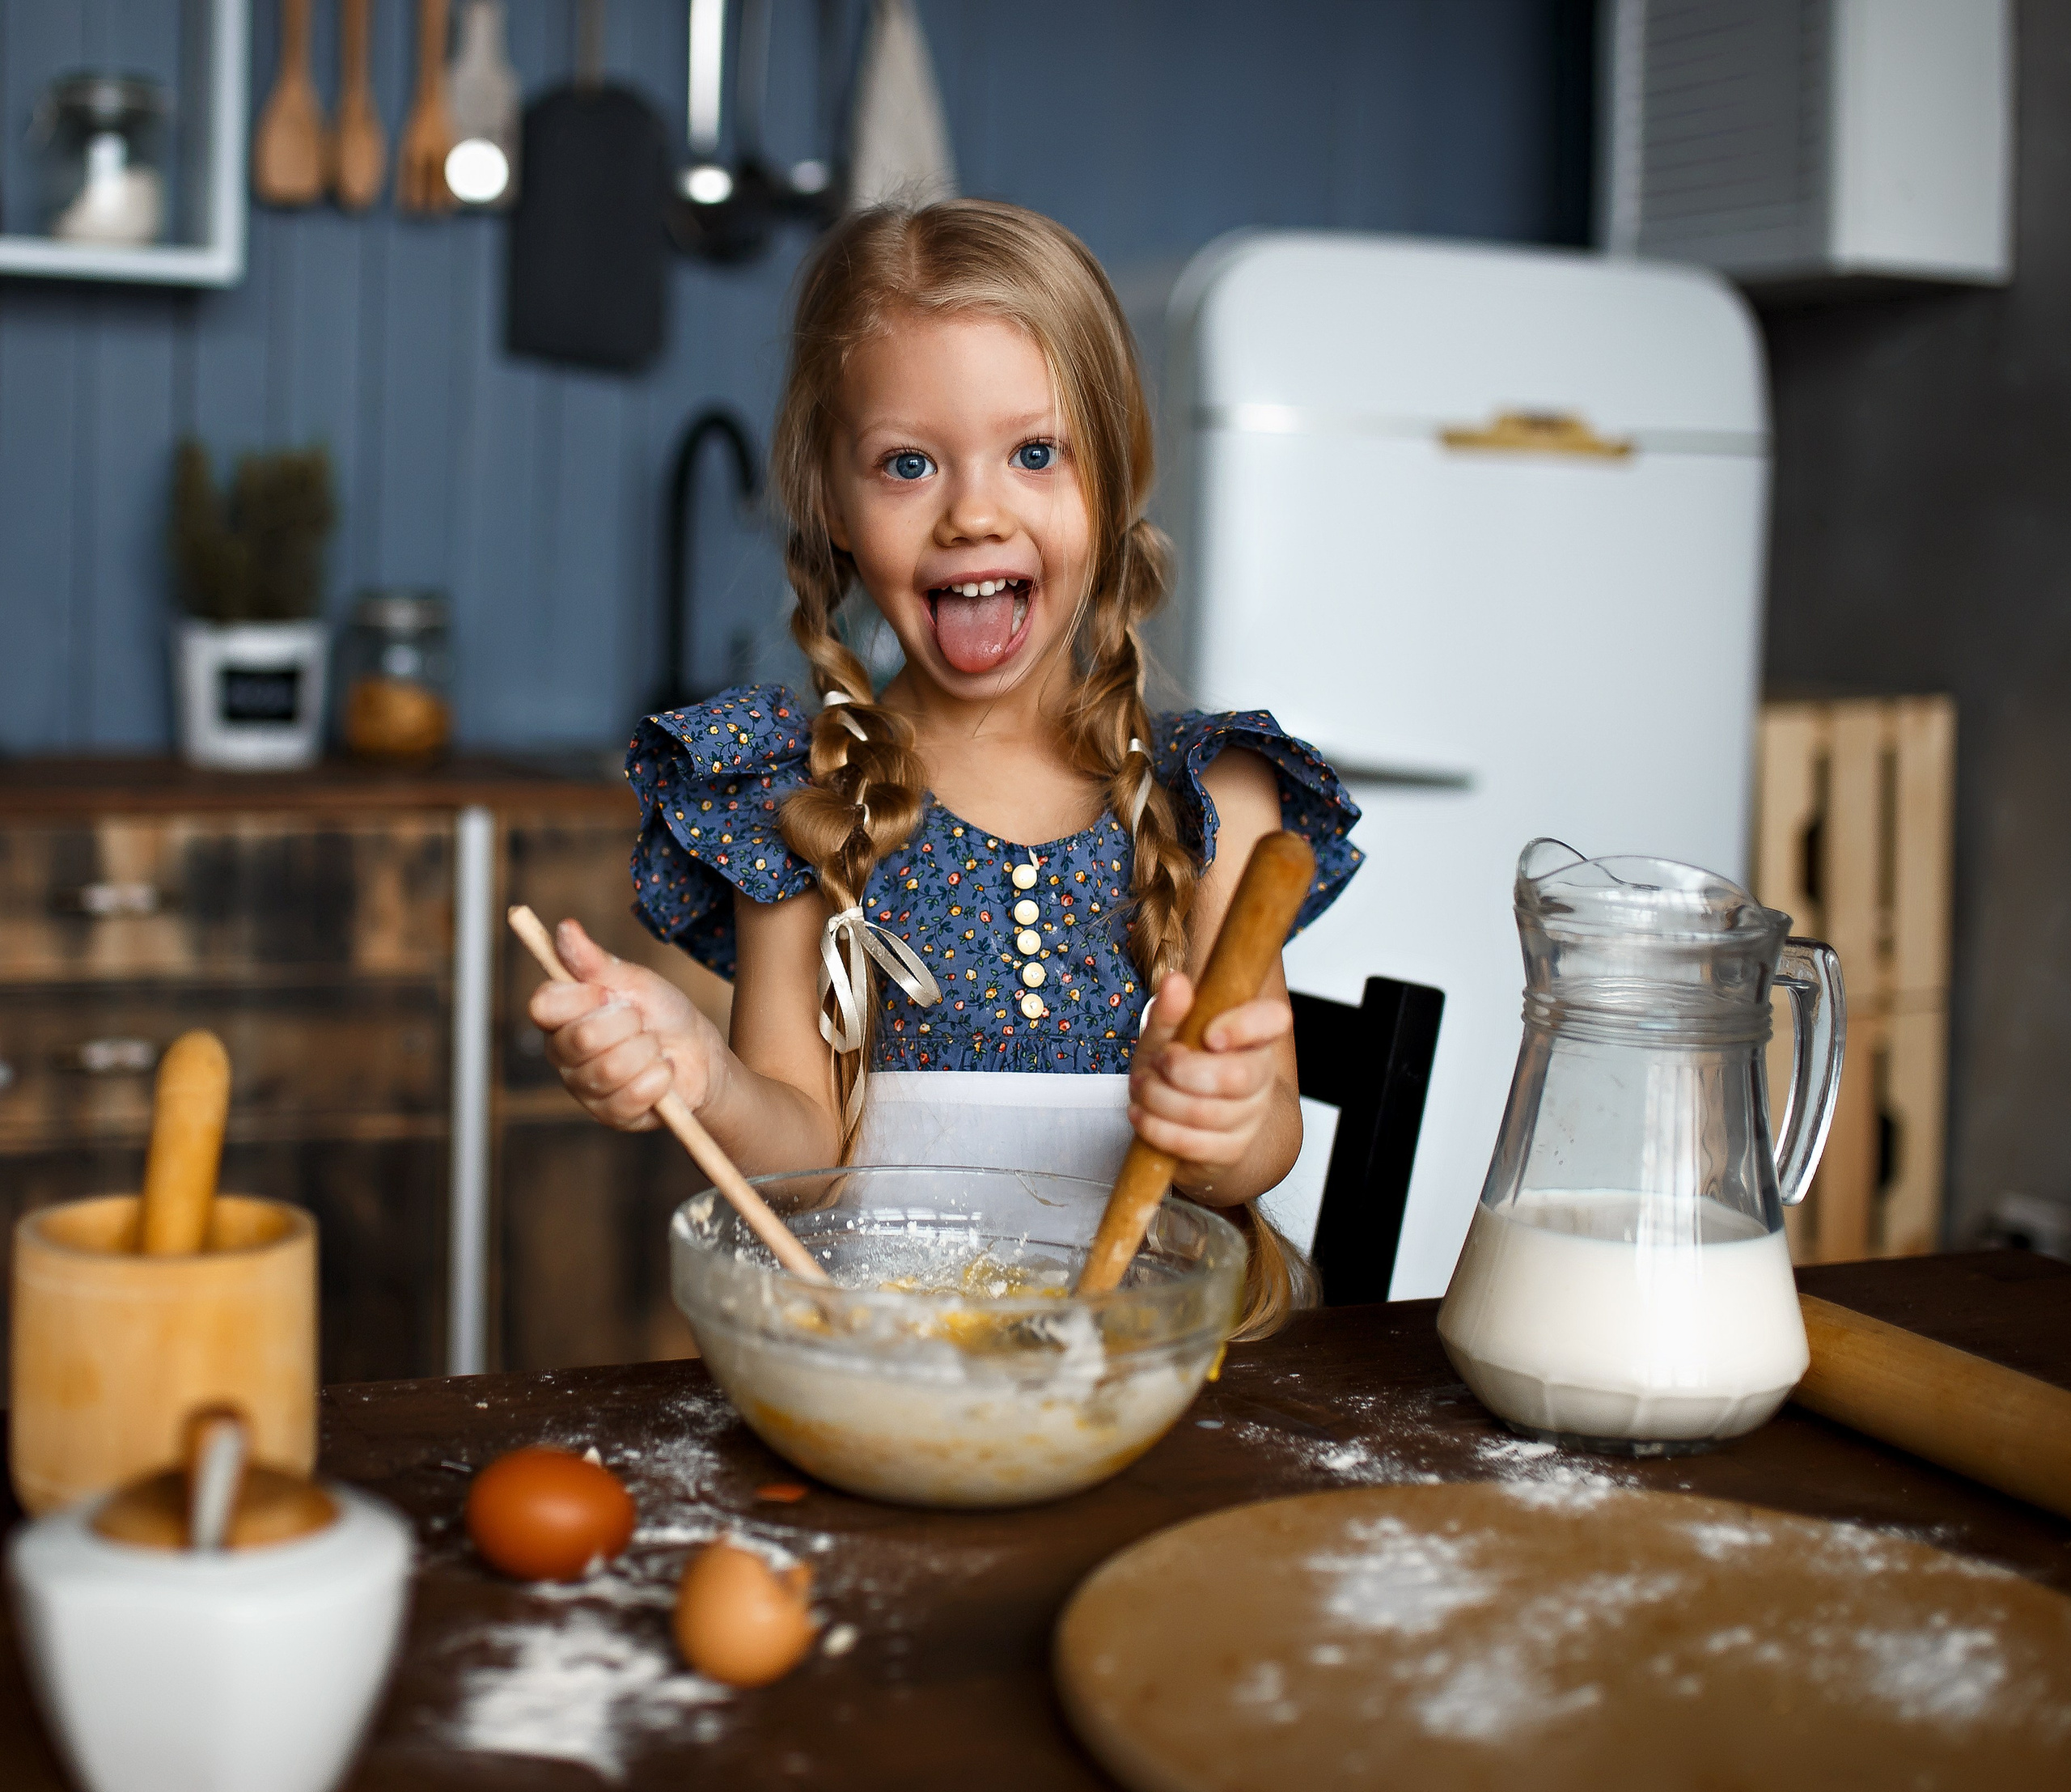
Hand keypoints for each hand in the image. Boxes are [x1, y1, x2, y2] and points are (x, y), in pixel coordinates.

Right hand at [527, 920, 720, 1131]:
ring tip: (654, 1049)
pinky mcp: (608, 1115)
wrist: (700, 1054)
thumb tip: (565, 929)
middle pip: (583, 1038)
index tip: (608, 993)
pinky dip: (659, 1079)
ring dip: (648, 1052)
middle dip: (629, 1024)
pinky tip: (661, 1074)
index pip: (543, 1005)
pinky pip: (631, 1096)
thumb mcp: (635, 980)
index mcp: (562, 1015)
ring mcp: (583, 1087)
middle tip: (641, 1023)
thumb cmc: (662, 1012)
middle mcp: (563, 1052)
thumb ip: (595, 961)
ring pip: (610, 1068)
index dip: (580, 998)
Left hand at [1128, 970, 1291, 1196]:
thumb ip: (1170, 1011)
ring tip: (1141, 1088)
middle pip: (1238, 1076)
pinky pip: (1195, 1144)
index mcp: (1253, 1035)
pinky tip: (1142, 1116)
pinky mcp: (1231, 1150)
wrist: (1184, 1121)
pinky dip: (1158, 1128)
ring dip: (1160, 1099)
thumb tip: (1176, 983)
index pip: (1274, 1020)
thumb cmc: (1178, 1068)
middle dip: (1183, 1071)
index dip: (1245, 1026)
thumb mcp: (1167, 1034)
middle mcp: (1260, 1075)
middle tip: (1157, 1063)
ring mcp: (1250, 1116)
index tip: (1209, 1035)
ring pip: (1207, 1112)